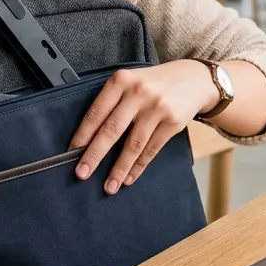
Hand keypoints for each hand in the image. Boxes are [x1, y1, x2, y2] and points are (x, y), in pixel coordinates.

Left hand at [69, 61, 219, 193]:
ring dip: (119, 169)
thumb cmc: (152, 83)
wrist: (193, 79)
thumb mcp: (130, 81)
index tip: (71, 152)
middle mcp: (138, 92)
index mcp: (121, 80)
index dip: (83, 134)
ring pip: (133, 145)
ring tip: (108, 186)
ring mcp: (157, 108)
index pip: (97, 111)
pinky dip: (138, 167)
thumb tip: (88, 137)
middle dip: (95, 155)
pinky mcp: (173, 123)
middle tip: (82, 174)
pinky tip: (129, 178)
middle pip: (112, 130)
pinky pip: (151, 150)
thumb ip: (111, 101)